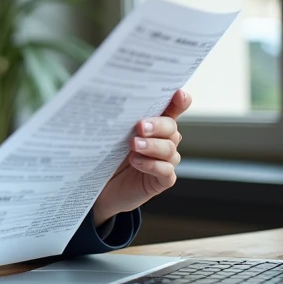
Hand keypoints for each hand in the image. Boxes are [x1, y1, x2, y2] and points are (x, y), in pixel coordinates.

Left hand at [92, 89, 191, 224]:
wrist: (102, 189)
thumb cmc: (108, 158)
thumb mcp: (112, 136)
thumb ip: (121, 122)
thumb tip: (115, 102)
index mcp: (154, 126)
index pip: (171, 110)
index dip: (179, 102)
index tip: (179, 94)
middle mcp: (163, 141)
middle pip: (171, 128)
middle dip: (157, 125)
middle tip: (140, 126)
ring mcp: (165, 161)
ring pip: (169, 149)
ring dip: (152, 146)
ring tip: (134, 145)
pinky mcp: (162, 180)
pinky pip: (166, 171)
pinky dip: (153, 165)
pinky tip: (137, 162)